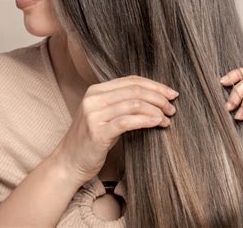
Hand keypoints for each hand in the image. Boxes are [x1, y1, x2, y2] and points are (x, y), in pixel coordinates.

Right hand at [54, 75, 178, 185]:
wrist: (69, 161)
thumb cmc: (91, 139)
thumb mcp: (104, 115)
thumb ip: (121, 103)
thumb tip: (154, 98)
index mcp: (95, 90)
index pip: (130, 80)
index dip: (154, 85)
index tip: (171, 93)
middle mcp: (93, 98)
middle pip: (134, 90)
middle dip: (158, 97)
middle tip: (172, 108)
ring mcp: (94, 114)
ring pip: (133, 104)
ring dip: (155, 110)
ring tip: (167, 118)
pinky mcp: (98, 132)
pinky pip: (127, 121)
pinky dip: (146, 120)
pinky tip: (158, 122)